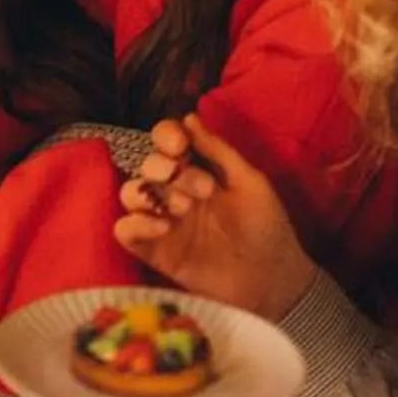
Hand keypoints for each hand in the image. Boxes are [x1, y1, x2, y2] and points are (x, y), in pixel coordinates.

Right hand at [114, 113, 316, 318]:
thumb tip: (189, 116)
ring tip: (182, 210)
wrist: (272, 281)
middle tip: (203, 191)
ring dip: (149, 193)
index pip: (166, 142)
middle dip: (167, 170)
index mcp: (199, 170)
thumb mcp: (250, 183)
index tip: (180, 146)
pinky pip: (124, 231)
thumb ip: (219, 151)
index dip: (165, 136)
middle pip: (148, 165)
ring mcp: (163, 222)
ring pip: (129, 193)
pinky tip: (163, 227)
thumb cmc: (267, 228)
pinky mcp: (155, 252)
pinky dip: (136, 223)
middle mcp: (176, 192)